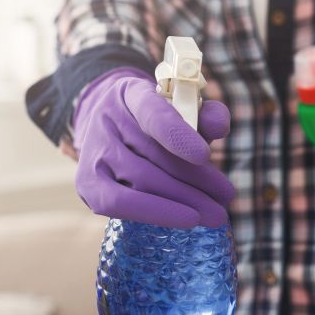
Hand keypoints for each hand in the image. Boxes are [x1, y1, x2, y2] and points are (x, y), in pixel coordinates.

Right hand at [73, 72, 233, 228]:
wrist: (110, 126)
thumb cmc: (157, 121)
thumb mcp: (182, 108)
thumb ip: (205, 114)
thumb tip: (219, 126)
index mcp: (132, 94)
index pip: (153, 114)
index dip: (177, 135)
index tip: (204, 155)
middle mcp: (107, 121)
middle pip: (152, 156)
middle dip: (194, 180)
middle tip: (226, 196)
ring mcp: (93, 153)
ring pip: (139, 181)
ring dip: (181, 201)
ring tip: (214, 213)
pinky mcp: (88, 184)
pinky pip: (119, 204)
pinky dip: (155, 214)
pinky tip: (186, 219)